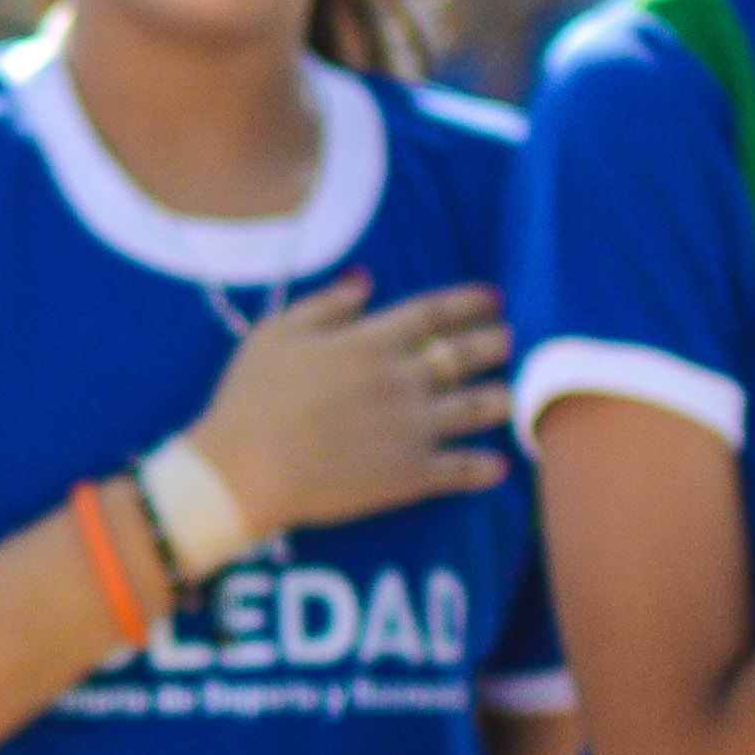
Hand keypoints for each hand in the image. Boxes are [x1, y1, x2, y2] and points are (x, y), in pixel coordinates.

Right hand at [180, 277, 516, 538]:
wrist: (243, 472)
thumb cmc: (250, 399)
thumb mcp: (277, 333)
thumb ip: (326, 303)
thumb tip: (367, 278)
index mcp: (367, 343)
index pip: (432, 313)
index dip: (467, 302)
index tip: (494, 297)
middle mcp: (399, 381)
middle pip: (462, 355)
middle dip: (493, 343)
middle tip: (509, 338)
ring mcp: (409, 429)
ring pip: (473, 409)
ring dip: (499, 398)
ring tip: (510, 394)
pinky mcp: (407, 476)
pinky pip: (459, 470)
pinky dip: (484, 468)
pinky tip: (501, 466)